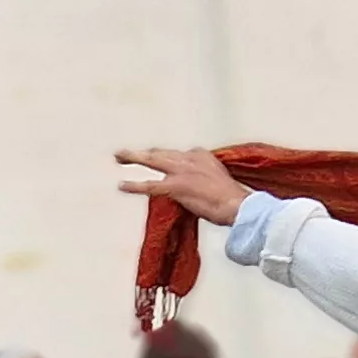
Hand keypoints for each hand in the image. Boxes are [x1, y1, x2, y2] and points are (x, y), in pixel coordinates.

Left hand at [114, 146, 256, 223]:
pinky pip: (150, 185)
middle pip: (162, 152)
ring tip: (119, 157)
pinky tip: (122, 185)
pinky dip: (135, 185)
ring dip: (133, 158)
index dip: (170, 161)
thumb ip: (205, 179)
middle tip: (126, 153)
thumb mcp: (220, 181)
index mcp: (202, 155)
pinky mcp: (176, 186)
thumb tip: (198, 188)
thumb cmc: (233, 200)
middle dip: (143, 153)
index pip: (179, 155)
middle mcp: (190, 158)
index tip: (165, 164)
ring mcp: (182, 171)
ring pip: (152, 161)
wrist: (238, 205)